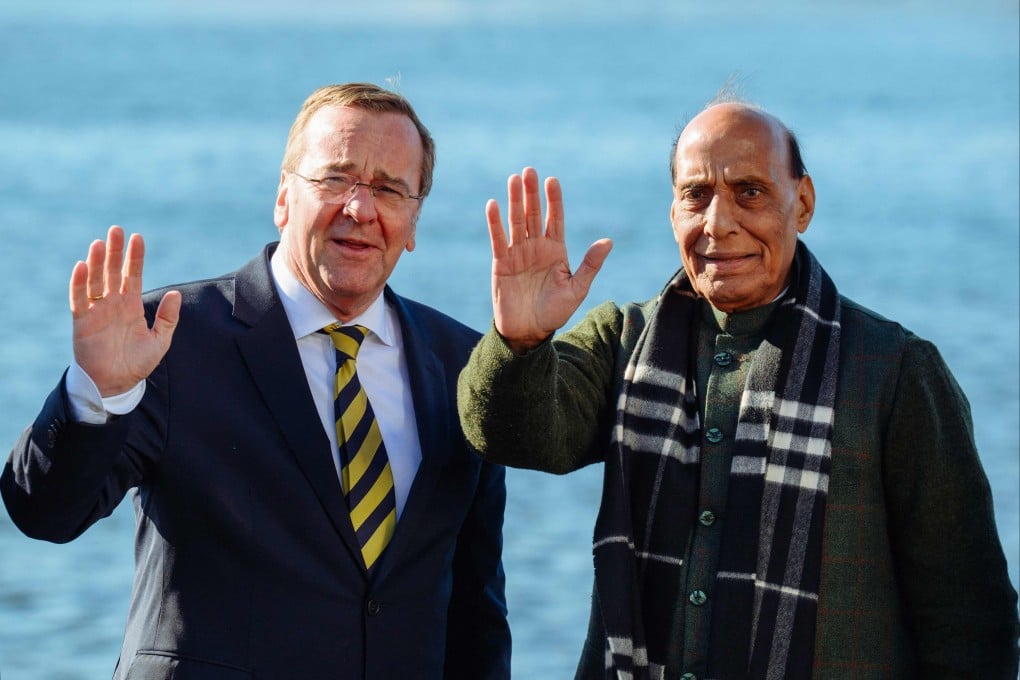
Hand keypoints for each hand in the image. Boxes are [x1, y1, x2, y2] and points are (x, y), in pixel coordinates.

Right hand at [69, 225, 180, 396]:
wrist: (116, 384)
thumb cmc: (137, 363)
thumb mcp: (159, 340)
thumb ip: (167, 318)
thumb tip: (175, 294)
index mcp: (131, 305)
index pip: (132, 275)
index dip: (134, 257)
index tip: (137, 237)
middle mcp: (113, 304)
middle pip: (112, 271)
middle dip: (114, 251)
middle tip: (115, 229)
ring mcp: (97, 311)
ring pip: (95, 281)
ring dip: (96, 261)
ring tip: (99, 242)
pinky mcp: (82, 322)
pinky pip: (79, 299)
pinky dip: (79, 283)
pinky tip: (82, 266)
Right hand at [486, 167, 611, 352]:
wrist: (529, 332)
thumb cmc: (554, 312)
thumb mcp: (577, 288)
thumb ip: (590, 264)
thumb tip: (608, 241)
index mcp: (556, 250)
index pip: (555, 219)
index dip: (553, 200)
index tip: (552, 180)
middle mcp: (536, 247)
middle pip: (533, 214)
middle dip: (531, 193)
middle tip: (529, 171)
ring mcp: (518, 253)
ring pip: (515, 222)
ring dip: (514, 201)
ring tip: (513, 179)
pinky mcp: (501, 263)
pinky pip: (498, 240)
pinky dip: (495, 223)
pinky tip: (493, 205)